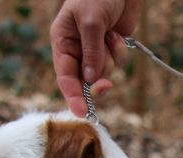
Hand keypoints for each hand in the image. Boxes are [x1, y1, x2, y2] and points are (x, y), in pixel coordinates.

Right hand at [50, 0, 139, 115]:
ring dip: (111, 59)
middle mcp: (77, 51)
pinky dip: (120, 52)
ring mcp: (95, 52)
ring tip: (111, 36)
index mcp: (63, 42)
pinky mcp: (111, 50)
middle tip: (106, 85)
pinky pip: (118, 64)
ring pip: (104, 73)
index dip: (73, 95)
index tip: (82, 111)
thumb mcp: (91, 21)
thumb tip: (90, 79)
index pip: (64, 76)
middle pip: (84, 82)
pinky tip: (118, 35)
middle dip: (96, 83)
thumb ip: (91, 51)